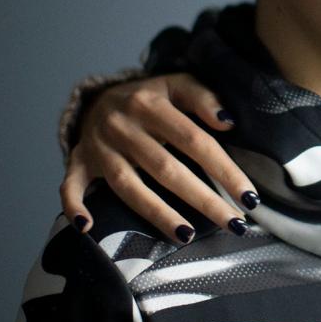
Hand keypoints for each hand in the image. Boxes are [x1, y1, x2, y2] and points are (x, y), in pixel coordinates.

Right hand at [61, 74, 255, 242]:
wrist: (99, 97)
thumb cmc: (152, 98)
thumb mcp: (179, 85)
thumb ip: (204, 98)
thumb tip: (227, 120)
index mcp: (150, 103)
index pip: (195, 141)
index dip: (224, 169)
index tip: (250, 197)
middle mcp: (123, 126)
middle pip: (167, 169)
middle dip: (203, 200)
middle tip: (234, 224)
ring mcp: (99, 147)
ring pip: (128, 186)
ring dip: (157, 214)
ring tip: (188, 236)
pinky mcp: (79, 162)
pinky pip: (70, 186)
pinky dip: (74, 206)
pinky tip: (87, 228)